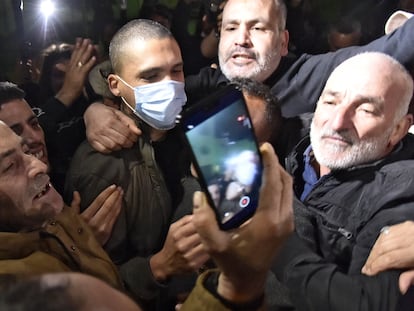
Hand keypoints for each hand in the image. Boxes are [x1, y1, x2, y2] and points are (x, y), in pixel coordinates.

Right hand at [55, 38, 95, 106]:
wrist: (67, 93)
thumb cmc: (68, 85)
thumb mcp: (67, 75)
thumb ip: (65, 68)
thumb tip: (59, 65)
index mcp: (70, 65)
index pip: (73, 54)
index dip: (76, 46)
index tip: (79, 39)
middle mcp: (73, 66)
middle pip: (78, 54)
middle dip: (83, 46)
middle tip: (87, 39)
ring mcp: (77, 70)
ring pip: (83, 58)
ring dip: (87, 51)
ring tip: (91, 44)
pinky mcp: (81, 75)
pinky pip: (86, 67)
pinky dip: (90, 62)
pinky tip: (94, 57)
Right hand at [71, 185, 122, 244]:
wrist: (79, 253)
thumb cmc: (72, 234)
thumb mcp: (70, 219)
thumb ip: (74, 206)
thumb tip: (76, 193)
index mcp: (84, 217)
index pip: (98, 201)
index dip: (106, 193)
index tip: (113, 186)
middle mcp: (94, 222)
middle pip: (108, 205)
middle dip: (115, 195)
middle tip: (120, 188)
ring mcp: (102, 228)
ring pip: (113, 211)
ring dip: (118, 201)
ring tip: (122, 193)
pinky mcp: (108, 233)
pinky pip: (115, 218)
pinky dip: (119, 209)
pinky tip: (121, 204)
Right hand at [84, 103, 140, 153]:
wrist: (90, 112)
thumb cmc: (107, 113)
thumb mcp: (119, 114)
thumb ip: (130, 122)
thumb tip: (138, 132)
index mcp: (111, 120)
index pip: (126, 133)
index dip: (133, 137)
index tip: (135, 138)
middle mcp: (103, 128)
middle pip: (121, 140)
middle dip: (128, 143)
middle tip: (130, 143)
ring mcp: (96, 135)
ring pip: (113, 146)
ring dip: (120, 147)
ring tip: (122, 144)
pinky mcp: (92, 141)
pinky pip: (104, 150)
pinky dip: (110, 150)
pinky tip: (113, 146)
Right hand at [150, 215, 209, 281]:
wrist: (165, 264)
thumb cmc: (172, 243)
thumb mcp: (173, 229)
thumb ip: (185, 220)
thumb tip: (198, 212)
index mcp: (177, 234)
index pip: (197, 224)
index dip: (205, 221)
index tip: (210, 219)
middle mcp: (182, 245)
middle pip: (203, 234)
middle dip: (210, 230)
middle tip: (215, 228)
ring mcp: (188, 256)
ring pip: (207, 245)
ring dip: (211, 241)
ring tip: (214, 238)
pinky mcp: (194, 265)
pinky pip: (207, 255)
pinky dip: (210, 251)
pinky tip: (210, 248)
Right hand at [192, 142, 293, 301]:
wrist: (249, 280)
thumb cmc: (232, 261)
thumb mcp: (213, 244)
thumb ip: (203, 221)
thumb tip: (201, 195)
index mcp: (268, 220)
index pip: (273, 183)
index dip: (270, 162)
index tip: (264, 147)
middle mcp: (283, 218)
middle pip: (285, 182)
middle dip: (275, 164)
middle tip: (260, 153)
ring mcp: (288, 222)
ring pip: (288, 189)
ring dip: (277, 174)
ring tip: (261, 164)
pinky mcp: (288, 224)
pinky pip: (287, 197)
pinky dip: (278, 185)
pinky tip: (263, 183)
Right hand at [362, 221, 413, 292]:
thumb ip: (412, 276)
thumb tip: (401, 286)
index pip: (390, 258)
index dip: (377, 265)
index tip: (368, 272)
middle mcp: (410, 237)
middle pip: (384, 247)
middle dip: (372, 258)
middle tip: (365, 268)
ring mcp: (407, 228)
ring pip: (384, 238)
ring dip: (374, 250)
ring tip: (369, 260)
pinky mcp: (406, 224)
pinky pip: (388, 231)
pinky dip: (380, 240)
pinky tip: (377, 248)